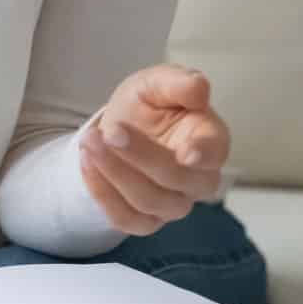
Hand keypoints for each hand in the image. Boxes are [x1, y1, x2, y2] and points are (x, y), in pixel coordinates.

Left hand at [80, 63, 230, 235]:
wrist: (117, 131)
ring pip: (150, 202)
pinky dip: (102, 192)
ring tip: (89, 141)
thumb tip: (199, 87)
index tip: (187, 154)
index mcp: (210, 140)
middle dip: (142, 156)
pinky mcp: (146, 221)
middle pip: (177, 179)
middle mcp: (198, 179)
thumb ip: (177, 82)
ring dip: (115, 172)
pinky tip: (86, 162)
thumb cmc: (147, 107)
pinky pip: (125, 218)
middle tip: (111, 131)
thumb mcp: (155, 83)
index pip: (215, 151)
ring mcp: (173, 204)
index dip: (204, 153)